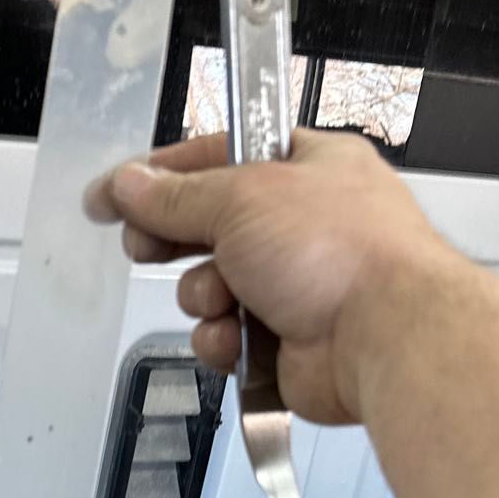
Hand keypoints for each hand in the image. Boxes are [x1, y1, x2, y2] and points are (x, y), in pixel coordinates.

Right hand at [85, 129, 462, 425]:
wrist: (383, 337)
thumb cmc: (345, 253)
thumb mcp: (241, 197)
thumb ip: (176, 195)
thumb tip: (132, 184)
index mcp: (307, 167)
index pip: (217, 157)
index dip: (161, 173)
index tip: (115, 190)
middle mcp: (304, 223)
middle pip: (208, 226)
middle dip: (176, 241)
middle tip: (146, 244)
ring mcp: (297, 284)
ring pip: (209, 287)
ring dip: (204, 296)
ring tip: (227, 297)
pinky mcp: (286, 340)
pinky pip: (224, 336)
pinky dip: (223, 340)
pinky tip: (239, 338)